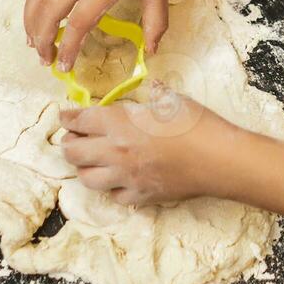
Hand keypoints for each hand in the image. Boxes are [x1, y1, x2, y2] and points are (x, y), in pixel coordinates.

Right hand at [23, 0, 171, 68]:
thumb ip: (156, 23)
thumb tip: (152, 51)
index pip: (76, 25)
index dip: (67, 49)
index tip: (65, 68)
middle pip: (49, 13)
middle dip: (42, 41)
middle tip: (46, 62)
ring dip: (31, 22)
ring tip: (33, 44)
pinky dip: (34, 4)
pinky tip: (38, 17)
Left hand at [58, 87, 233, 205]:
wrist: (219, 160)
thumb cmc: (197, 125)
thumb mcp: (172, 100)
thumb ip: (155, 95)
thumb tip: (153, 87)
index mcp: (120, 123)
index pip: (80, 120)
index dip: (68, 118)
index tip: (64, 116)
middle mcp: (116, 152)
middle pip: (72, 152)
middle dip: (68, 144)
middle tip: (72, 139)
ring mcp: (126, 178)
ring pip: (87, 178)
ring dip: (84, 168)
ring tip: (91, 161)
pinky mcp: (140, 196)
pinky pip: (114, 196)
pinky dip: (111, 188)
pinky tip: (119, 180)